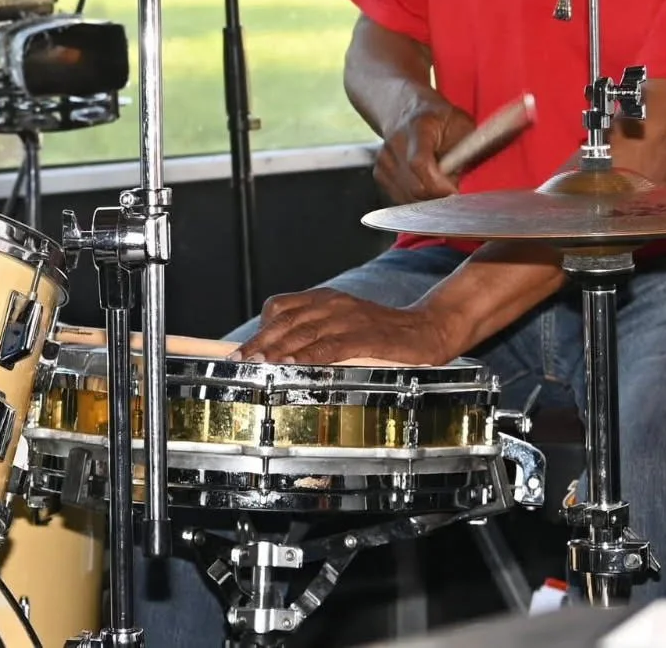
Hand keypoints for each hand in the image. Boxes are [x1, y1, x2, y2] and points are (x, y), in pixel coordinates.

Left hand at [229, 288, 458, 365]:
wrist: (426, 331)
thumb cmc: (381, 334)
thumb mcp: (343, 328)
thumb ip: (315, 336)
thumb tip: (277, 357)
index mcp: (326, 299)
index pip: (282, 307)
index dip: (259, 329)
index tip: (240, 352)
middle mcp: (335, 304)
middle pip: (287, 321)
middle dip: (260, 343)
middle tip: (239, 363)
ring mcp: (351, 319)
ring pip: (304, 332)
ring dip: (278, 350)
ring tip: (257, 366)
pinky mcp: (367, 336)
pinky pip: (332, 346)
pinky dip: (309, 356)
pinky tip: (293, 366)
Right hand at [375, 98, 475, 203]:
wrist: (406, 110)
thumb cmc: (440, 119)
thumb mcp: (462, 125)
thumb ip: (466, 150)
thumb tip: (469, 179)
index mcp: (419, 127)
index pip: (420, 163)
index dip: (439, 184)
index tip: (455, 190)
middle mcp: (396, 142)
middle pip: (415, 186)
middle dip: (439, 194)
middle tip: (453, 185)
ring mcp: (385, 159)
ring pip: (409, 197)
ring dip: (429, 197)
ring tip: (439, 179)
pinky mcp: (380, 173)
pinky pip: (401, 198)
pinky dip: (418, 197)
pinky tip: (426, 182)